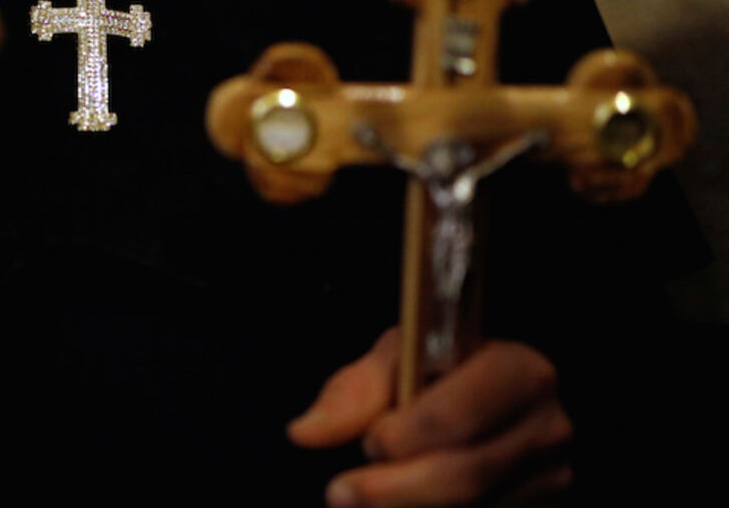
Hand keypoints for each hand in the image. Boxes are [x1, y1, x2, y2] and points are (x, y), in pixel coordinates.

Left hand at [288, 329, 572, 506]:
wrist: (482, 398)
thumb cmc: (435, 372)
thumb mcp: (395, 362)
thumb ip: (352, 395)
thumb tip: (303, 433)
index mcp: (520, 370)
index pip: (461, 414)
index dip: (409, 434)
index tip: (368, 442)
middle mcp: (549, 426)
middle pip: (467, 473)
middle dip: (395, 488)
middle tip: (340, 493)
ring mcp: (552, 477)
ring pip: (472, 507)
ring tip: (355, 503)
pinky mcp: (543, 507)